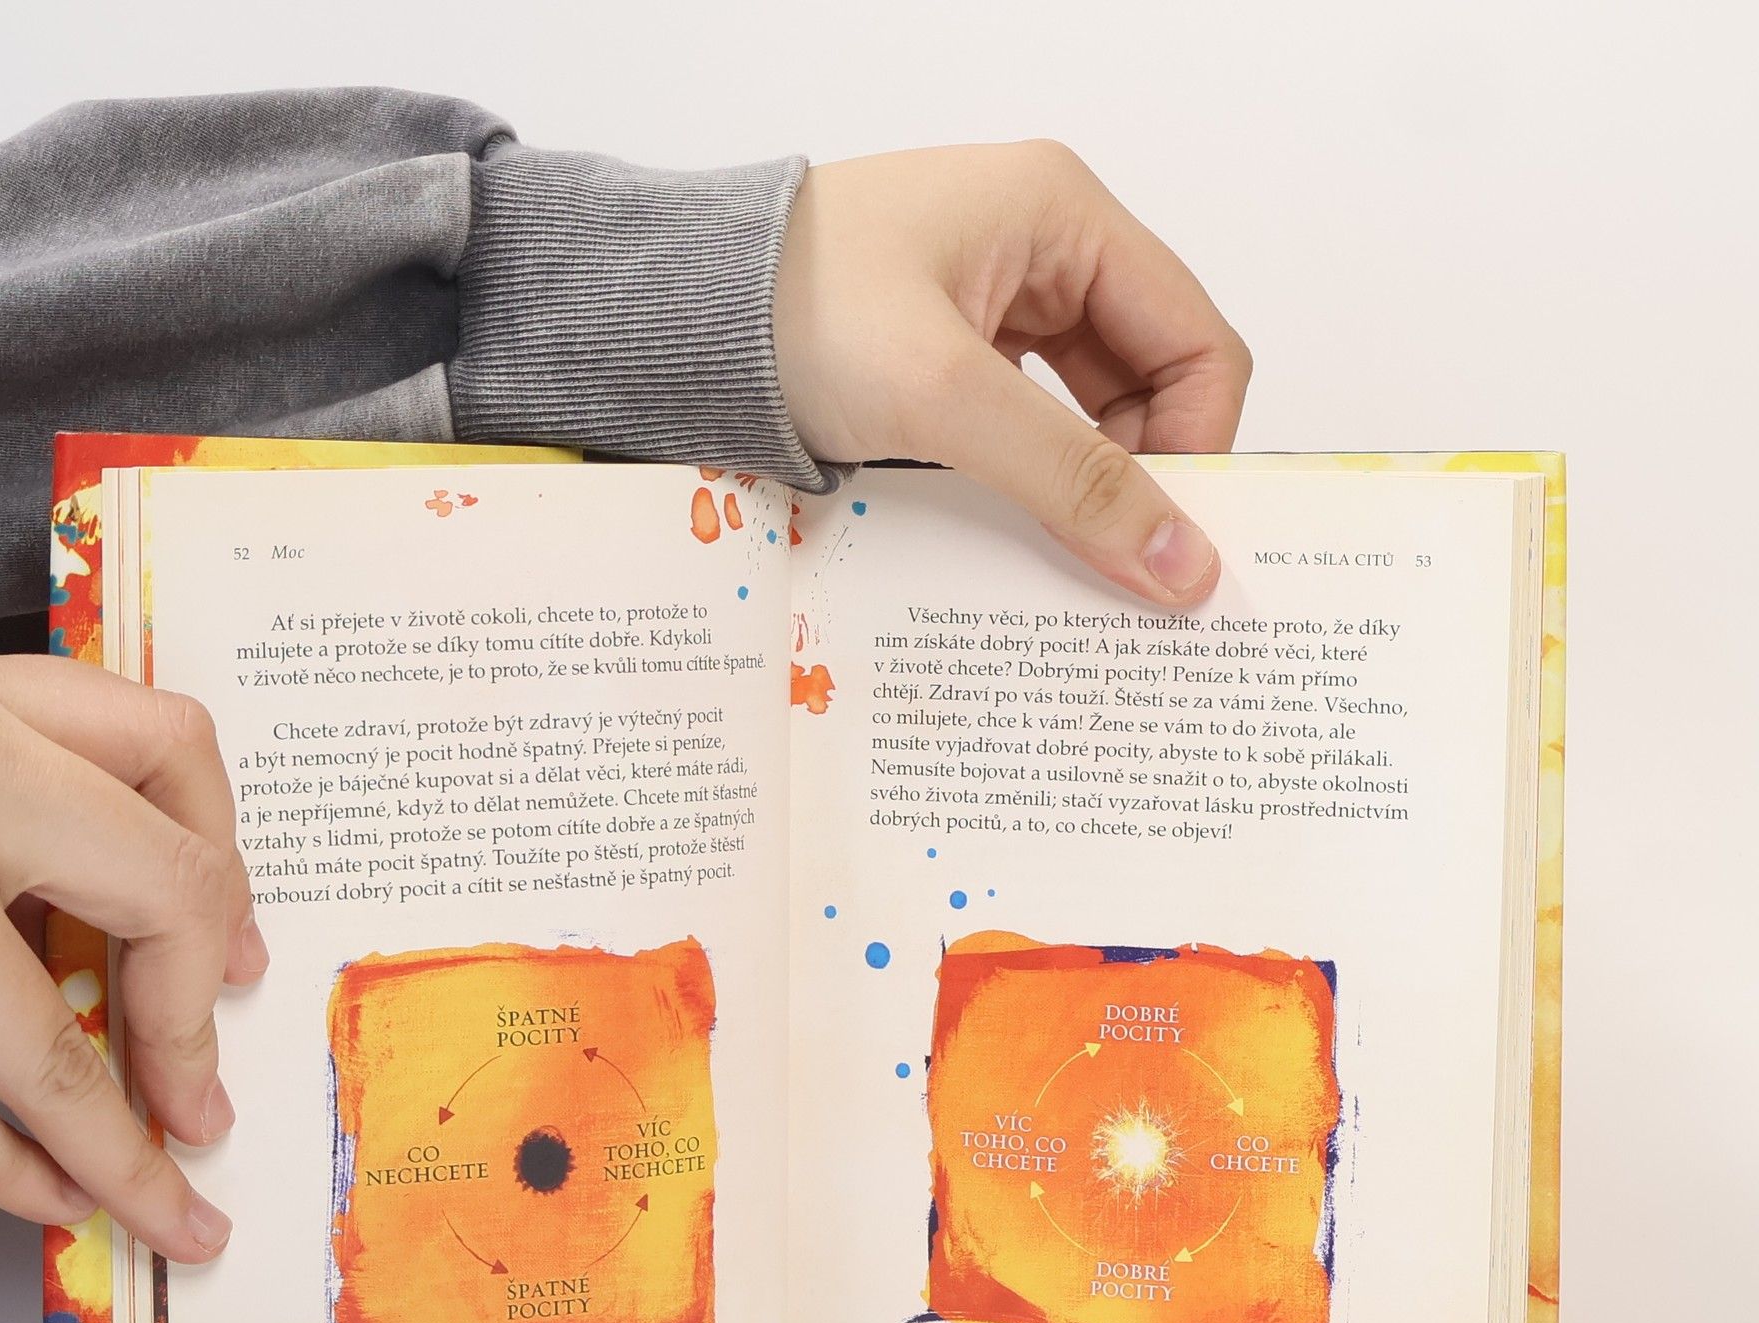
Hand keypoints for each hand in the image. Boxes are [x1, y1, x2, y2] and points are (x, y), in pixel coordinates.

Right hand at [0, 640, 267, 1261]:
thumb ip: (12, 782)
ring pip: (53, 1049)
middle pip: (165, 895)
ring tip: (169, 1208)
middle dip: (197, 1024)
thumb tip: (182, 930)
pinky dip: (9, 1172)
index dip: (226, 861)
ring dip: (125, 1152)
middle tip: (208, 1106)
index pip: (173, 752)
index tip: (237, 954)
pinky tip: (50, 1199)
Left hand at [773, 141, 1251, 603]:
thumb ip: (1071, 480)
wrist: (665, 326)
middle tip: (1115, 567)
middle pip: (1150, 384)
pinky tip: (1009, 530)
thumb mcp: (944, 398)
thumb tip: (1183, 565)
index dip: (1197, 445)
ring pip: (1088, 416)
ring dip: (1079, 486)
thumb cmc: (789, 317)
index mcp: (1065, 215)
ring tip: (1056, 554)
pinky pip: (1027, 429)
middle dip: (1140, 475)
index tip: (1167, 542)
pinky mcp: (950, 356)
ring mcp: (995, 302)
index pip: (1198, 341)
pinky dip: (1028, 483)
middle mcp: (1044, 249)